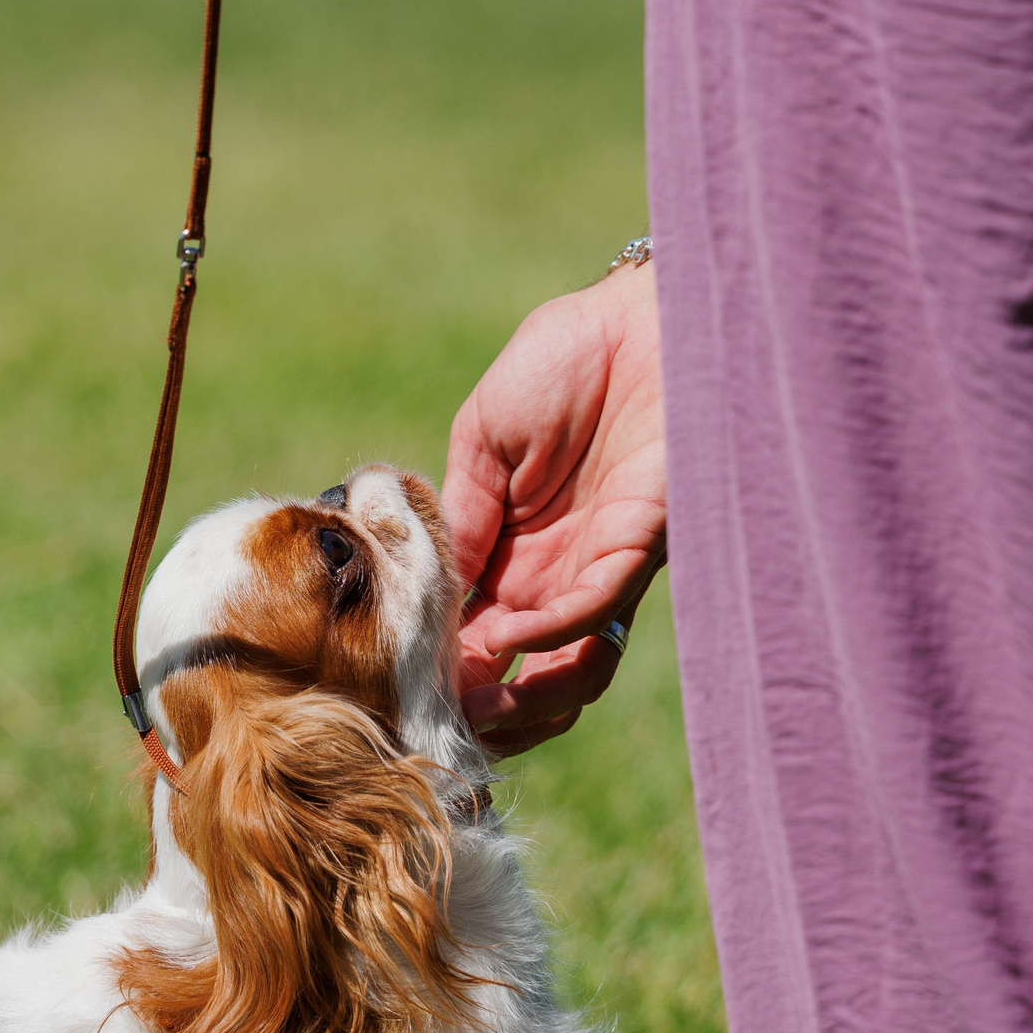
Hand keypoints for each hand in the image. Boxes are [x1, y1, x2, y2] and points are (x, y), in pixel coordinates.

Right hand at [442, 259, 665, 755]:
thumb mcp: (483, 436)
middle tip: (434, 715)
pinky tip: (506, 628)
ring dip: (523, 697)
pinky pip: (594, 612)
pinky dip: (548, 633)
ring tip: (475, 698)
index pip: (471, 634)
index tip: (391, 681)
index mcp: (512, 551)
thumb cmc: (566, 359)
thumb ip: (457, 511)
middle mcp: (556, 575)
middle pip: (521, 675)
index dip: (435, 666)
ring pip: (571, 672)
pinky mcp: (640, 548)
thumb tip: (426, 589)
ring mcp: (600, 568)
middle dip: (479, 708)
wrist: (641, 317)